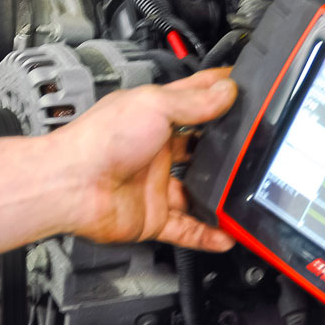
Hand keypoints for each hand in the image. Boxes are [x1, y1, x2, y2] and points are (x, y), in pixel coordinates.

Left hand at [49, 69, 238, 251]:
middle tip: (253, 148)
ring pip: (196, 193)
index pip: (193, 101)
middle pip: (198, 150)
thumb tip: (225, 90)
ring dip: (220, 196)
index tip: (244, 90)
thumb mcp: (153, 106)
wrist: (71, 185)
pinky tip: (226, 234)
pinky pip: (186, 229)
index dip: (218, 94)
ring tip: (247, 194)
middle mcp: (155, 150)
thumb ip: (193, 102)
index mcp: (152, 117)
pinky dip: (207, 234)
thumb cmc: (99, 140)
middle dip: (224, 150)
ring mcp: (154, 184)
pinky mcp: (152, 216)